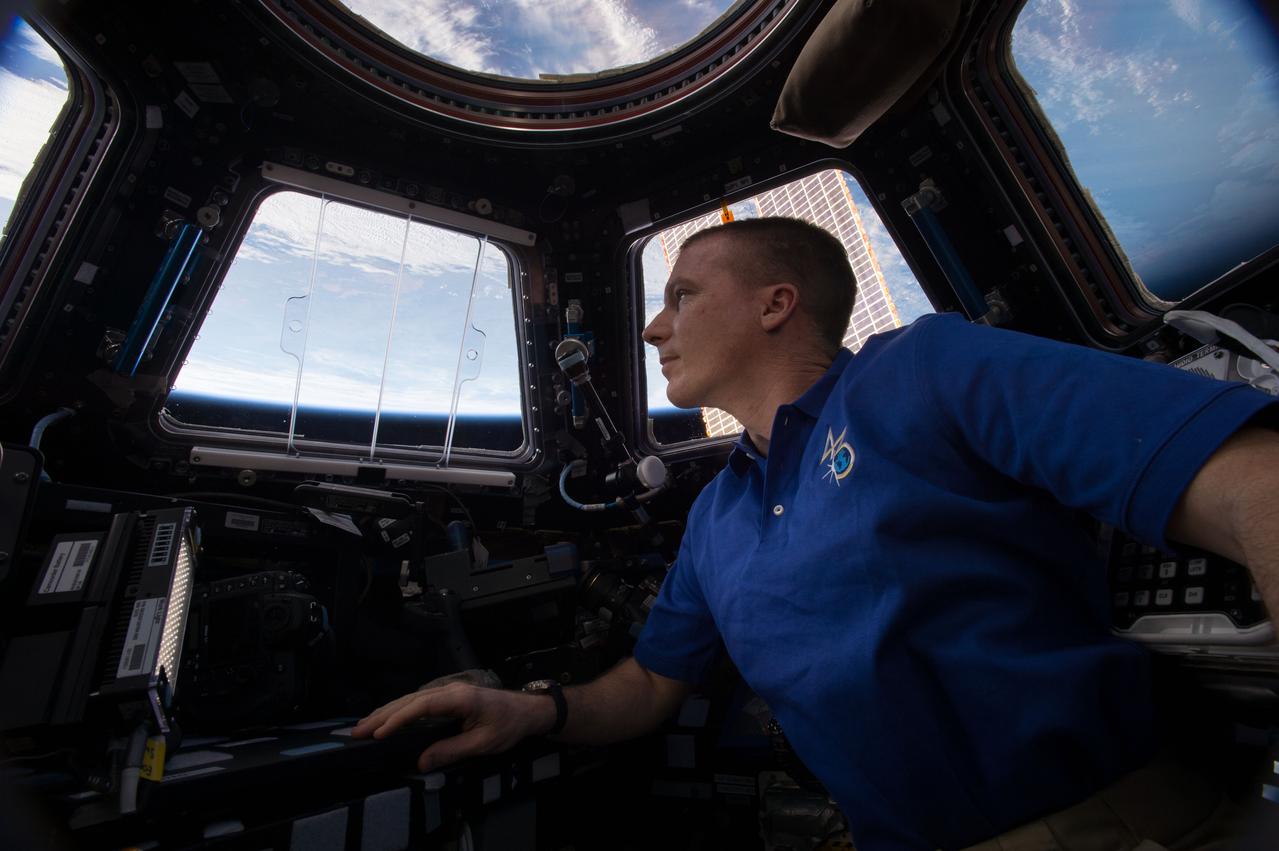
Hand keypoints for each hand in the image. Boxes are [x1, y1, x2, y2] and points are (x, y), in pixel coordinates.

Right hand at [351, 683, 554, 771]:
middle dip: (382, 715)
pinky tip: (387, 719)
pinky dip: (399, 711)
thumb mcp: (483, 743)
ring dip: (386, 712)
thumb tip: (421, 762)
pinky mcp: (448, 697)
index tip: (379, 732)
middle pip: (410, 700)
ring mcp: (448, 691)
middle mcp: (450, 690)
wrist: (528, 711)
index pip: (421, 706)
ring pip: (411, 700)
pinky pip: (418, 702)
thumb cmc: (509, 725)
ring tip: (363, 726)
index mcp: (459, 698)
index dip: (398, 719)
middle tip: (357, 731)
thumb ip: (451, 751)